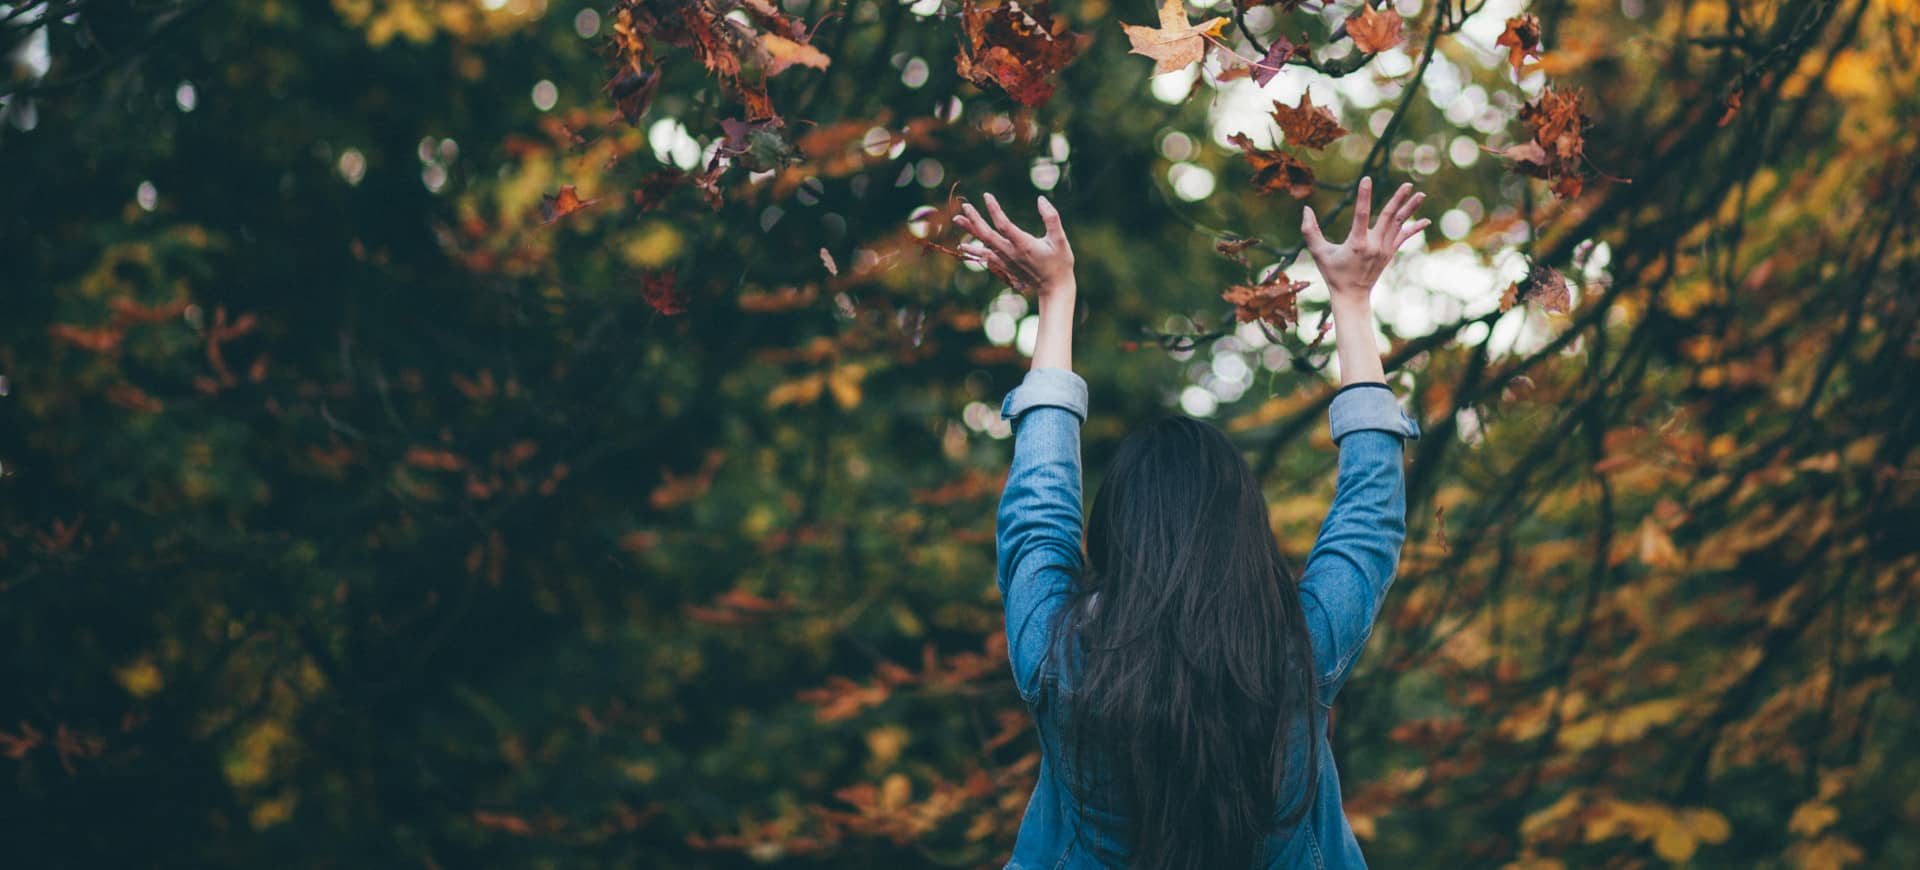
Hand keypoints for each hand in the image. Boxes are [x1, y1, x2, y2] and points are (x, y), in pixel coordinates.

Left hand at [953, 193, 1075, 298]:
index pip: (1004, 225)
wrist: (1054, 288)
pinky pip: (986, 257)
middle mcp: (1012, 253)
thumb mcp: (1060, 239)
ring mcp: (1006, 261)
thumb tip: (1041, 199)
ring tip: (957, 219)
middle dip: (975, 220)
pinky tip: (962, 245)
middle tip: (964, 206)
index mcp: (1024, 245)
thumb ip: (1052, 218)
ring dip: (970, 232)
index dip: (994, 210)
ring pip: (984, 245)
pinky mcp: (1005, 266)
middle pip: (987, 235)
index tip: (987, 196)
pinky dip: (974, 250)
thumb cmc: (1060, 262)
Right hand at [1301, 177, 1429, 304]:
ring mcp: (1384, 250)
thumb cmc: (1332, 273)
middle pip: (1389, 217)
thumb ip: (1310, 231)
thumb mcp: (1318, 253)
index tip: (1366, 179)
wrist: (1351, 295)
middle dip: (1398, 200)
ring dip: (1410, 209)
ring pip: (1399, 225)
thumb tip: (1306, 209)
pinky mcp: (1389, 253)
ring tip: (1420, 194)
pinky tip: (1426, 220)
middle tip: (1408, 184)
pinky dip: (1414, 228)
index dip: (1364, 196)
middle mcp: (1374, 245)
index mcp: (1356, 244)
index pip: (1361, 215)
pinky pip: (1403, 237)